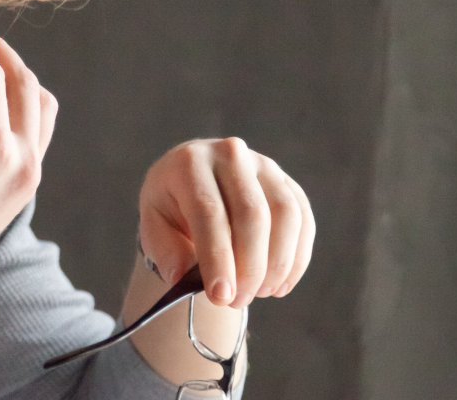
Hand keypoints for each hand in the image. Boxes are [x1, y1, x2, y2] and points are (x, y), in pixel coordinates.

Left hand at [138, 138, 314, 308]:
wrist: (193, 181)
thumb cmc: (172, 207)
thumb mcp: (154, 225)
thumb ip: (166, 251)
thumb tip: (184, 278)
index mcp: (189, 162)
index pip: (209, 211)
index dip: (217, 257)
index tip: (221, 297)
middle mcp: (230, 154)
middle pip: (252, 213)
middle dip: (250, 266)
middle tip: (238, 301)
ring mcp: (264, 165)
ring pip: (285, 215)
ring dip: (277, 263)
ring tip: (260, 294)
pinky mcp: (286, 181)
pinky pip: (303, 219)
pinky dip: (297, 257)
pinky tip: (281, 284)